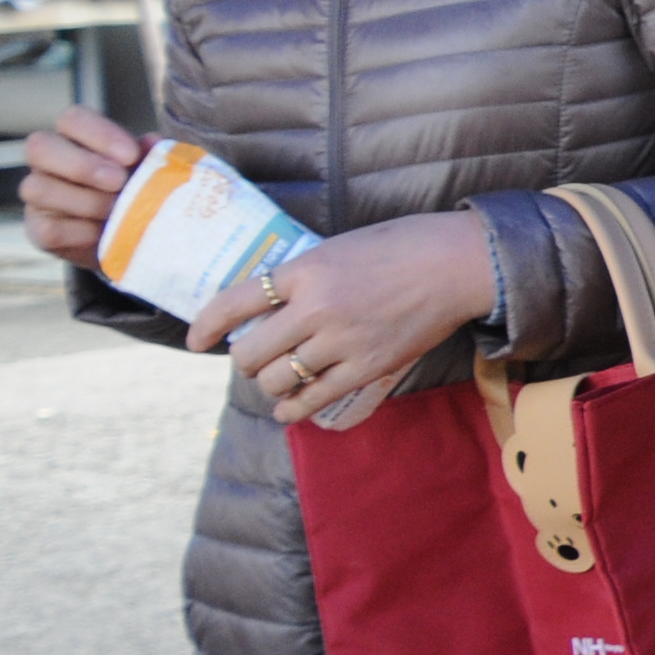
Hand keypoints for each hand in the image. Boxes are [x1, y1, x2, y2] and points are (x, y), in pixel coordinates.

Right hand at [19, 106, 146, 268]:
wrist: (130, 236)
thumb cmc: (137, 191)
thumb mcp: (148, 169)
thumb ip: (151, 154)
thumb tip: (152, 142)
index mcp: (75, 136)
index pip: (73, 119)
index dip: (100, 134)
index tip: (131, 155)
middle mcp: (48, 161)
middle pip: (40, 146)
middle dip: (82, 165)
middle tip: (119, 182)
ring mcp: (38, 195)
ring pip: (38, 188)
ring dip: (85, 201)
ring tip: (117, 211)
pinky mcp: (38, 229)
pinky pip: (47, 229)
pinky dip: (79, 233)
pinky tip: (102, 233)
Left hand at [190, 209, 495, 424]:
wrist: (458, 264)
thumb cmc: (401, 246)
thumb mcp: (339, 249)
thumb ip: (303, 278)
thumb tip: (269, 308)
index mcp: (305, 271)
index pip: (235, 302)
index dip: (207, 325)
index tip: (196, 341)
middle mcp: (316, 309)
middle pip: (251, 353)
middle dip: (243, 361)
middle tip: (251, 359)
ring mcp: (342, 342)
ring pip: (277, 380)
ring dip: (269, 383)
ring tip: (277, 378)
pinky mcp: (367, 368)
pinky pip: (314, 400)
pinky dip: (293, 409)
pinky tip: (289, 408)